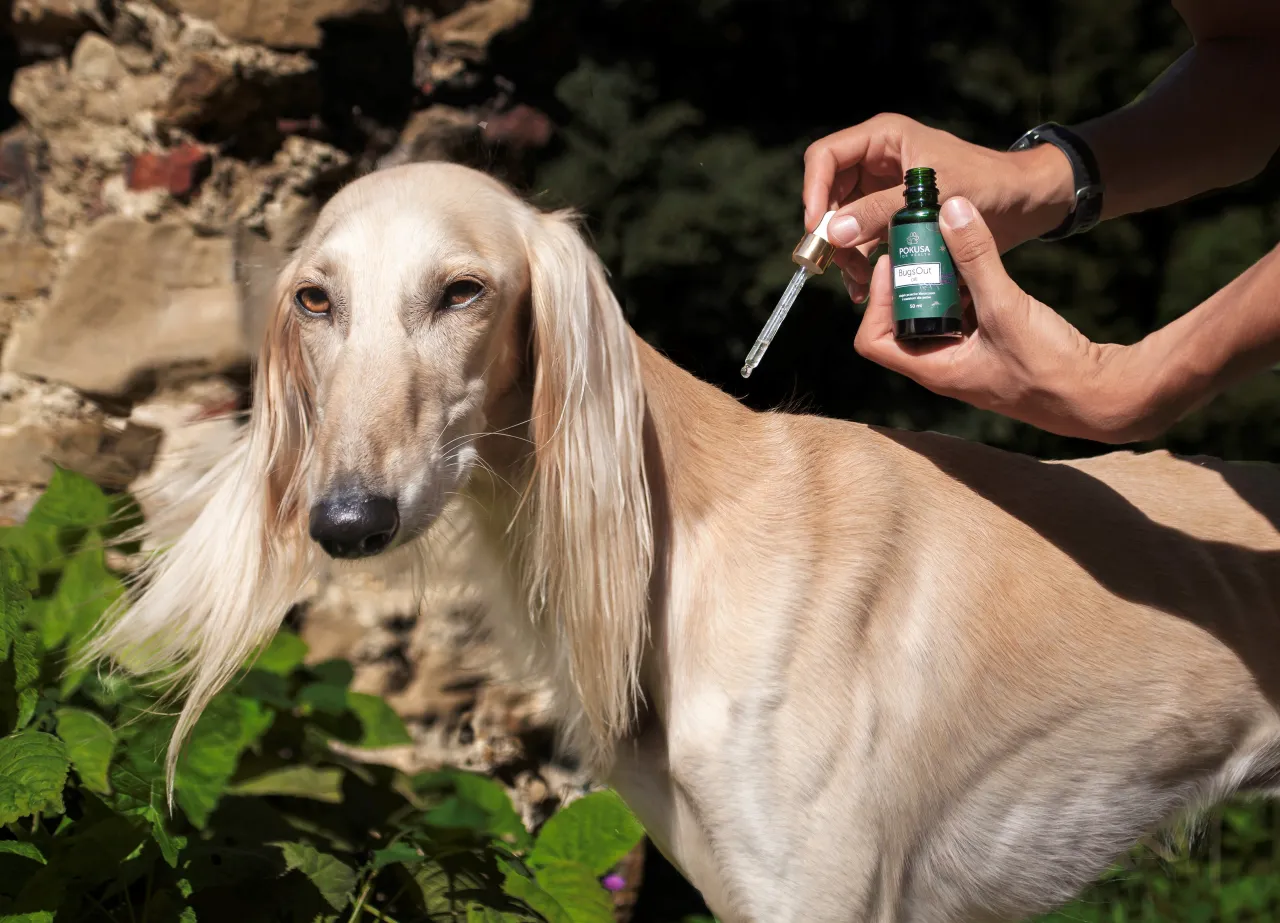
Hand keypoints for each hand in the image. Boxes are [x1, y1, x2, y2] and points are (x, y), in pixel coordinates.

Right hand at [803, 114, 1074, 302]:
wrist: (1023, 203)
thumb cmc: (987, 184)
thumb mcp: (930, 197)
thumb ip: (879, 213)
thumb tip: (834, 233)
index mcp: (883, 139)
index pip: (825, 157)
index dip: (813, 191)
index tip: (818, 229)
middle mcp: (877, 161)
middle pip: (828, 193)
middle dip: (829, 230)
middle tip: (833, 264)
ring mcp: (882, 190)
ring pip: (842, 221)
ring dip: (844, 253)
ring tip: (859, 282)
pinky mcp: (891, 216)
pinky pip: (862, 239)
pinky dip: (860, 262)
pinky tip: (866, 286)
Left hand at [851, 197, 1166, 442]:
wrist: (1097, 394)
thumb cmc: (1049, 367)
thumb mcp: (1006, 306)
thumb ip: (976, 258)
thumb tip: (950, 210)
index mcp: (933, 369)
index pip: (873, 341)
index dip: (876, 302)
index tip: (894, 264)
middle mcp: (941, 366)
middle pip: (899, 322)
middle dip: (905, 282)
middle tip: (918, 244)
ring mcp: (964, 357)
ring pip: (932, 315)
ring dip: (934, 282)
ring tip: (943, 245)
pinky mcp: (987, 346)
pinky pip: (960, 314)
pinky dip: (961, 288)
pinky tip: (975, 262)